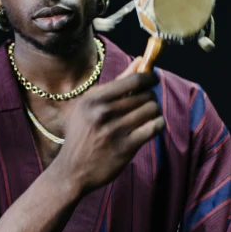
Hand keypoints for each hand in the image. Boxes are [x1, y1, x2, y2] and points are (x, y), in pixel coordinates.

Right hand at [53, 57, 164, 194]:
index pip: (133, 80)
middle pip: (146, 95)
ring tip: (149, 115)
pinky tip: (153, 126)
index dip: (150, 77)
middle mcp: (102, 113)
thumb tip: (141, 60)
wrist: (72, 171)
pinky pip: (154, 128)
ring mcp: (114, 131)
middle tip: (147, 103)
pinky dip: (158, 124)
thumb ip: (117, 83)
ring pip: (152, 110)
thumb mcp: (90, 106)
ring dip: (155, 111)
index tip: (154, 79)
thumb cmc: (82, 134)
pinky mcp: (125, 148)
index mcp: (93, 99)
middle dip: (151, 97)